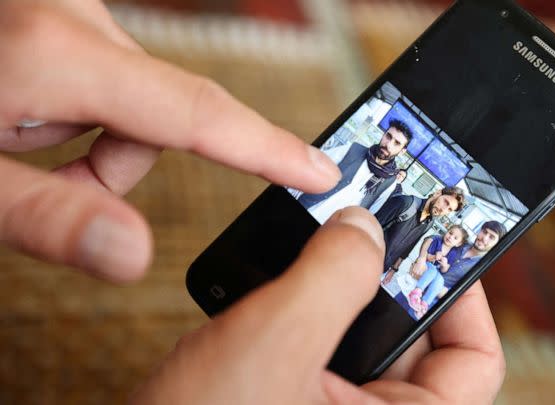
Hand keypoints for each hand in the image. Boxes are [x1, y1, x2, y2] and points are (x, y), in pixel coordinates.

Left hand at [0, 0, 339, 281]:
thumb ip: (44, 216)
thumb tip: (134, 258)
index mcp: (60, 54)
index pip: (200, 112)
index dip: (267, 148)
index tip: (319, 170)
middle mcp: (77, 20)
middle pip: (161, 115)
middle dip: (114, 165)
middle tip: (44, 182)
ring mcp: (71, 14)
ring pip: (132, 102)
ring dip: (91, 142)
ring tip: (18, 143)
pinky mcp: (62, 20)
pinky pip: (106, 78)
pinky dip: (77, 113)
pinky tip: (23, 112)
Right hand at [131, 208, 504, 404]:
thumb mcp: (273, 344)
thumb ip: (330, 275)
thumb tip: (365, 228)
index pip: (472, 360)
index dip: (464, 296)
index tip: (436, 246)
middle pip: (414, 338)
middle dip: (386, 282)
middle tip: (365, 232)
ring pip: (358, 337)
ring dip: (337, 291)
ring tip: (318, 253)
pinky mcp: (294, 401)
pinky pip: (318, 346)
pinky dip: (303, 310)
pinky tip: (276, 286)